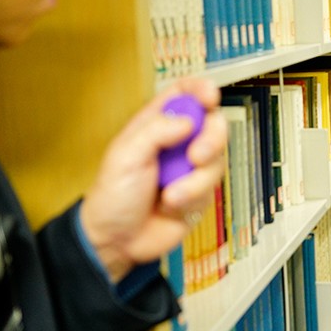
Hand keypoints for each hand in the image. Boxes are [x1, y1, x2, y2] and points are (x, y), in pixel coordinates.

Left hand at [80, 77, 226, 282]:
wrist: (117, 240)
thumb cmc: (113, 196)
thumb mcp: (126, 156)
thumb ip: (156, 131)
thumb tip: (187, 120)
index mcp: (157, 124)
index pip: (184, 94)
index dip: (200, 90)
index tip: (210, 96)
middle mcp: (178, 143)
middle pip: (213, 124)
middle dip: (212, 139)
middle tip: (196, 156)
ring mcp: (191, 168)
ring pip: (217, 159)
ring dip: (196, 180)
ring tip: (171, 195)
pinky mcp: (201, 193)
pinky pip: (212, 189)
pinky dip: (192, 198)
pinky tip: (171, 206)